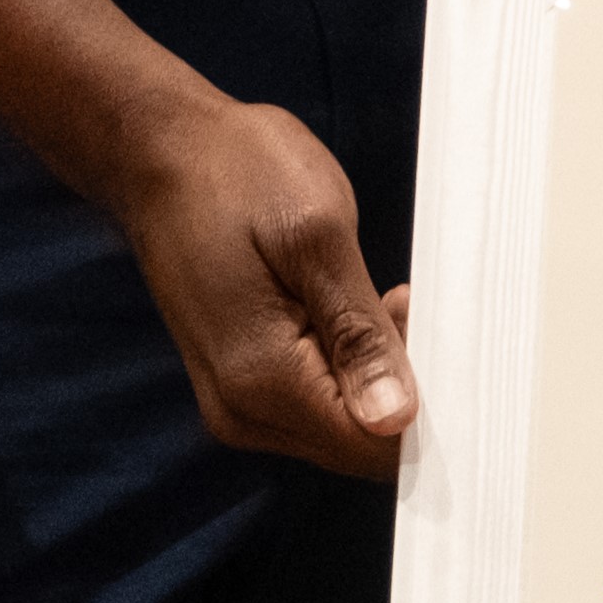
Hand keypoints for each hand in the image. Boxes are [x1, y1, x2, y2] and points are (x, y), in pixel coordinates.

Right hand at [107, 91, 421, 476]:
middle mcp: (243, 413)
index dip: (425, 405)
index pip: (371, 446)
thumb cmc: (238, 176)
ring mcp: (236, 402)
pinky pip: (312, 400)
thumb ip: (358, 333)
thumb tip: (396, 417)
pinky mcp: (238, 382)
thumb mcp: (316, 236)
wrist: (161, 155)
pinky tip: (349, 308)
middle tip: (407, 301)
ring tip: (377, 295)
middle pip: (357, 443)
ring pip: (339, 423)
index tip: (440, 337)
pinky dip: (345, 363)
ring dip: (374, 370)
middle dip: (402, 385)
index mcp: (264, 383)